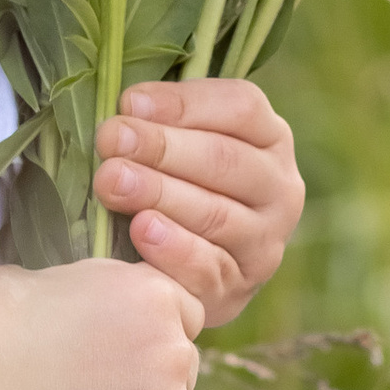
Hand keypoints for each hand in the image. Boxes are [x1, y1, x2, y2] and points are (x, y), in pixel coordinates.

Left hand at [91, 75, 303, 327]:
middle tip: (110, 139)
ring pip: (217, 214)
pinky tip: (142, 231)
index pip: (241, 107)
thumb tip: (128, 106)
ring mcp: (265, 241)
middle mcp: (279, 188)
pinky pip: (208, 266)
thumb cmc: (177, 184)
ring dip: (160, 194)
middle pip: (225, 159)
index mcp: (269, 138)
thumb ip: (162, 120)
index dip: (184, 103)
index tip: (129, 103)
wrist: (187, 269)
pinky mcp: (239, 287)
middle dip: (161, 147)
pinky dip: (174, 248)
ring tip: (112, 181)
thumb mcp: (181, 143)